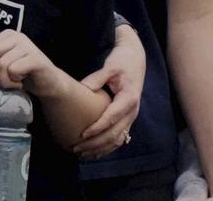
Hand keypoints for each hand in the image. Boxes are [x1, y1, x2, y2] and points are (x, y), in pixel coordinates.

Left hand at [0, 30, 57, 94]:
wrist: (47, 83)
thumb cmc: (22, 74)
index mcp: (7, 35)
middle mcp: (17, 36)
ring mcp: (27, 45)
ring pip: (1, 65)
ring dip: (5, 81)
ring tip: (14, 81)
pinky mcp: (35, 58)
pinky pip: (13, 71)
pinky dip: (14, 82)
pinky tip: (22, 81)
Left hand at [72, 24, 144, 158]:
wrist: (135, 58)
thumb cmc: (122, 61)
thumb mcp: (110, 66)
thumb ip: (97, 78)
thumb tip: (83, 89)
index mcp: (129, 98)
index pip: (112, 117)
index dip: (97, 128)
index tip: (82, 134)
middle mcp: (133, 111)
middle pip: (114, 133)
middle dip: (95, 143)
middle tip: (76, 147)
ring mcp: (131, 116)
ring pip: (117, 139)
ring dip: (100, 149)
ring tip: (82, 154)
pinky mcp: (128, 118)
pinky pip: (119, 137)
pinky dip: (107, 147)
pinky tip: (94, 152)